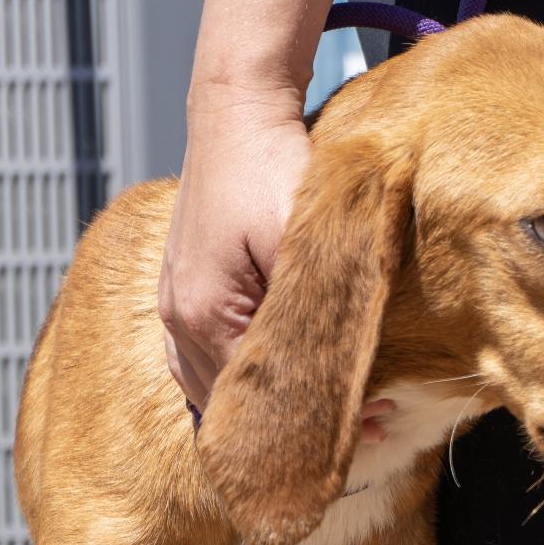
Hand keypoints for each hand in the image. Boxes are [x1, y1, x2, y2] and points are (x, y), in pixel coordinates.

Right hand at [158, 86, 394, 442]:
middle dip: (299, 422)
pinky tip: (269, 397)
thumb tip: (337, 377)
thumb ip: (312, 313)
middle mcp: (181, 323)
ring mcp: (175, 309)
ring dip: (268, 407)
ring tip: (331, 419)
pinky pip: (199, 364)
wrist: (235, 113)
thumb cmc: (273, 167)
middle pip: (236, 404)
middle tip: (366, 431)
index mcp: (208, 317)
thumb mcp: (303, 241)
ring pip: (214, 390)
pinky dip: (236, 386)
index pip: (259, 400)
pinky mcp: (182, 293)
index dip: (315, 420)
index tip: (368, 430)